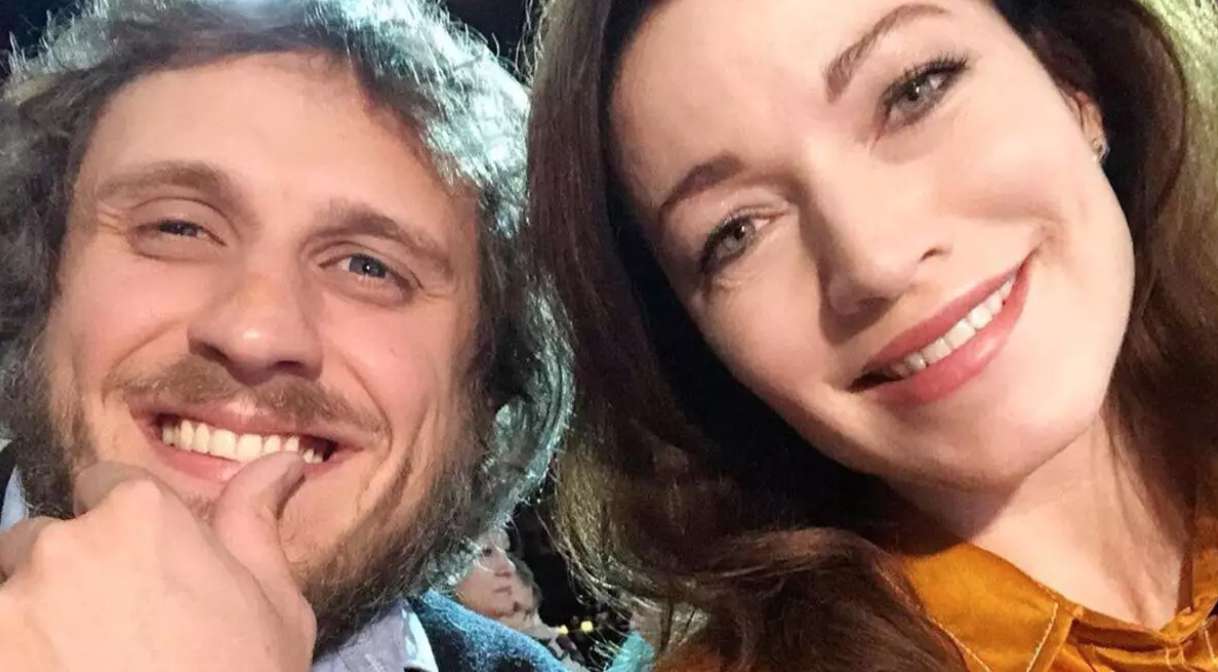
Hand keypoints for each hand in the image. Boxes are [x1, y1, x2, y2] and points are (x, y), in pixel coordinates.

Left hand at [0, 453, 315, 671]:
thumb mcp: (274, 605)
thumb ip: (255, 522)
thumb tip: (283, 462)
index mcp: (142, 514)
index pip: (105, 484)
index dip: (123, 529)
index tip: (141, 573)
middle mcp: (67, 543)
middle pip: (43, 541)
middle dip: (68, 578)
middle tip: (110, 635)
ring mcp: (13, 603)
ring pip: (7, 593)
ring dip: (32, 621)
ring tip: (78, 664)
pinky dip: (18, 657)